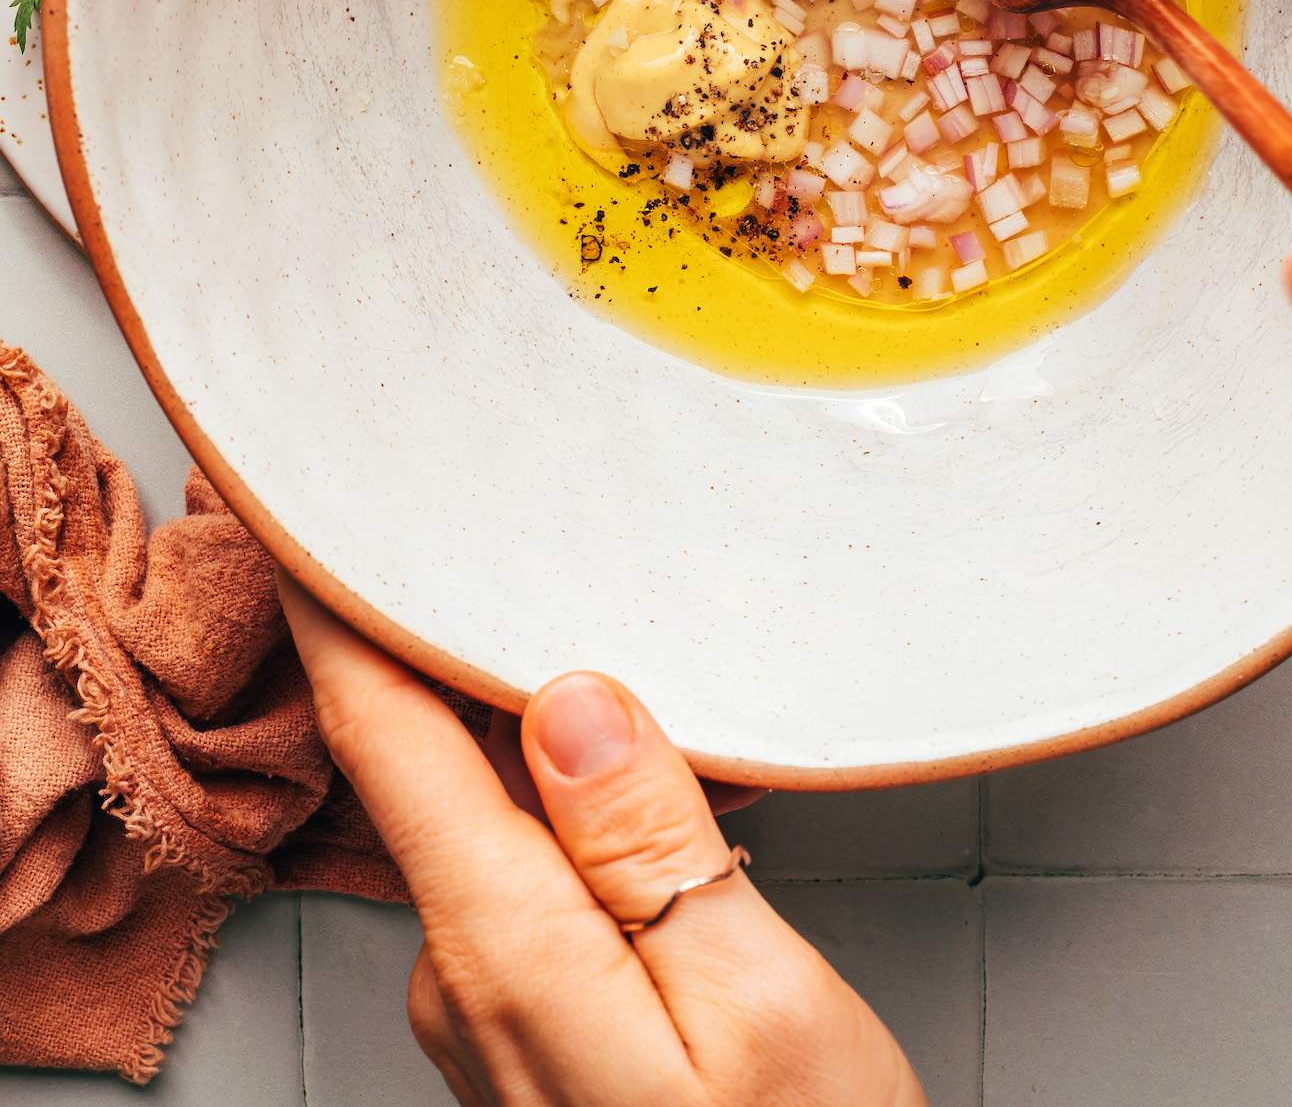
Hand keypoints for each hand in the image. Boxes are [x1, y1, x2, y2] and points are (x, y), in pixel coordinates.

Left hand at [279, 576, 926, 1106]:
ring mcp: (486, 1000)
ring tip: (599, 635)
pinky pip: (519, 862)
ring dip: (526, 718)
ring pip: (484, 804)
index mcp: (510, 950)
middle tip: (497, 529)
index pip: (383, 739)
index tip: (297, 506)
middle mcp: (466, 972)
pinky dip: (563, 796)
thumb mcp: (763, 1005)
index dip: (332, 610)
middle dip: (453, 639)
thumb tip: (569, 701)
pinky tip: (632, 769)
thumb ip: (653, 845)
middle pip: (428, 755)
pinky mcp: (523, 1015)